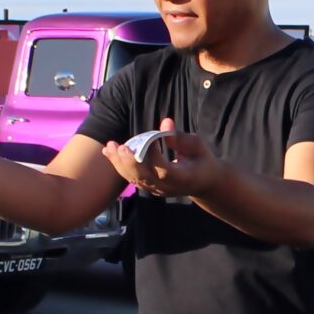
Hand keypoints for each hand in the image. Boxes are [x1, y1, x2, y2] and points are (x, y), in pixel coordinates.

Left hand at [105, 118, 221, 199]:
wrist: (204, 184)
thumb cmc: (202, 161)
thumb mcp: (198, 146)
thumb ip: (181, 137)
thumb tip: (165, 123)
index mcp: (182, 178)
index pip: (163, 170)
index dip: (154, 156)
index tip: (150, 139)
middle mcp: (167, 188)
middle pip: (144, 178)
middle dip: (130, 162)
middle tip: (120, 146)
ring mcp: (157, 190)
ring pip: (134, 179)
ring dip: (120, 163)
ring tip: (110, 147)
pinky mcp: (150, 188)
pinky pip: (132, 178)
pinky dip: (120, 166)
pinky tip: (110, 153)